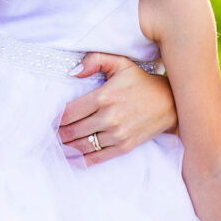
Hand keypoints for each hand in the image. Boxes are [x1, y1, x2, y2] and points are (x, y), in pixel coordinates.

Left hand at [58, 53, 176, 165]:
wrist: (170, 102)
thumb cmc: (141, 81)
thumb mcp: (120, 63)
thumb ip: (95, 60)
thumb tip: (73, 72)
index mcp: (103, 96)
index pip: (69, 112)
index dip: (56, 118)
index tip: (50, 120)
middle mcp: (109, 117)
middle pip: (73, 130)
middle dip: (59, 133)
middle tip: (50, 133)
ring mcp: (117, 134)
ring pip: (82, 145)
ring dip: (67, 146)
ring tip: (59, 143)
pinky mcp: (125, 146)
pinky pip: (98, 157)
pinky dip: (82, 159)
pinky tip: (73, 157)